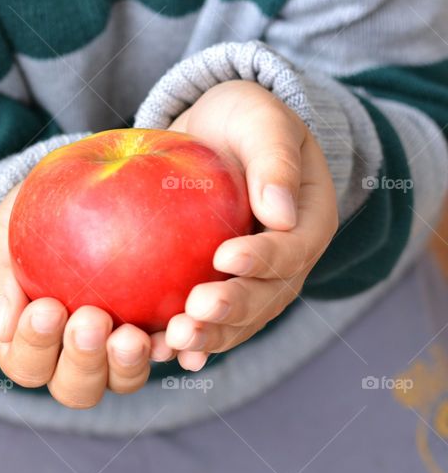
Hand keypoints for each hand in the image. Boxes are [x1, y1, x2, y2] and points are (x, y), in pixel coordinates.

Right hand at [0, 185, 153, 408]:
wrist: (65, 206)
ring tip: (133, 334)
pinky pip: (166, 349)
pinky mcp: (153, 336)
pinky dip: (172, 345)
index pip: (28, 365)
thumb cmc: (22, 230)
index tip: (47, 307)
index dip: (36, 346)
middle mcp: (72, 363)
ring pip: (121, 380)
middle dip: (84, 361)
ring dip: (127, 364)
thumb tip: (2, 326)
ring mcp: (115, 356)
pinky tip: (177, 326)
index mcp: (29, 349)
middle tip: (92, 320)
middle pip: (76, 388)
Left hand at [161, 80, 338, 370]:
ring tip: (175, 342)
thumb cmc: (242, 118)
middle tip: (195, 312)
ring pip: (239, 320)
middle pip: (267, 296)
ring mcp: (256, 280)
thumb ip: (273, 159)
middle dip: (232, 310)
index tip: (225, 257)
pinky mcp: (221, 287)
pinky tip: (164, 354)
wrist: (217, 132)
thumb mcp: (261, 120)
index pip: (292, 248)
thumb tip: (281, 212)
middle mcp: (287, 260)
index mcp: (308, 221)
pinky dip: (190, 340)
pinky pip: (210, 321)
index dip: (263, 259)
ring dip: (210, 336)